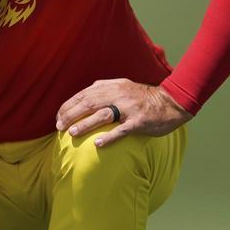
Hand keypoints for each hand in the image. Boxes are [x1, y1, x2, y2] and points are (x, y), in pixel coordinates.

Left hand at [55, 79, 192, 146]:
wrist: (171, 103)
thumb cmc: (145, 98)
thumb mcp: (124, 86)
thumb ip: (106, 87)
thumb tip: (88, 91)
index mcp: (113, 86)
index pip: (84, 94)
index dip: (69, 105)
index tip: (58, 116)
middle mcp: (119, 95)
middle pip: (89, 103)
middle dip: (71, 114)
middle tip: (59, 126)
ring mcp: (129, 108)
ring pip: (103, 115)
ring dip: (85, 124)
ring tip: (72, 133)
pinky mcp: (139, 121)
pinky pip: (122, 130)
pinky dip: (109, 137)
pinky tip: (98, 143)